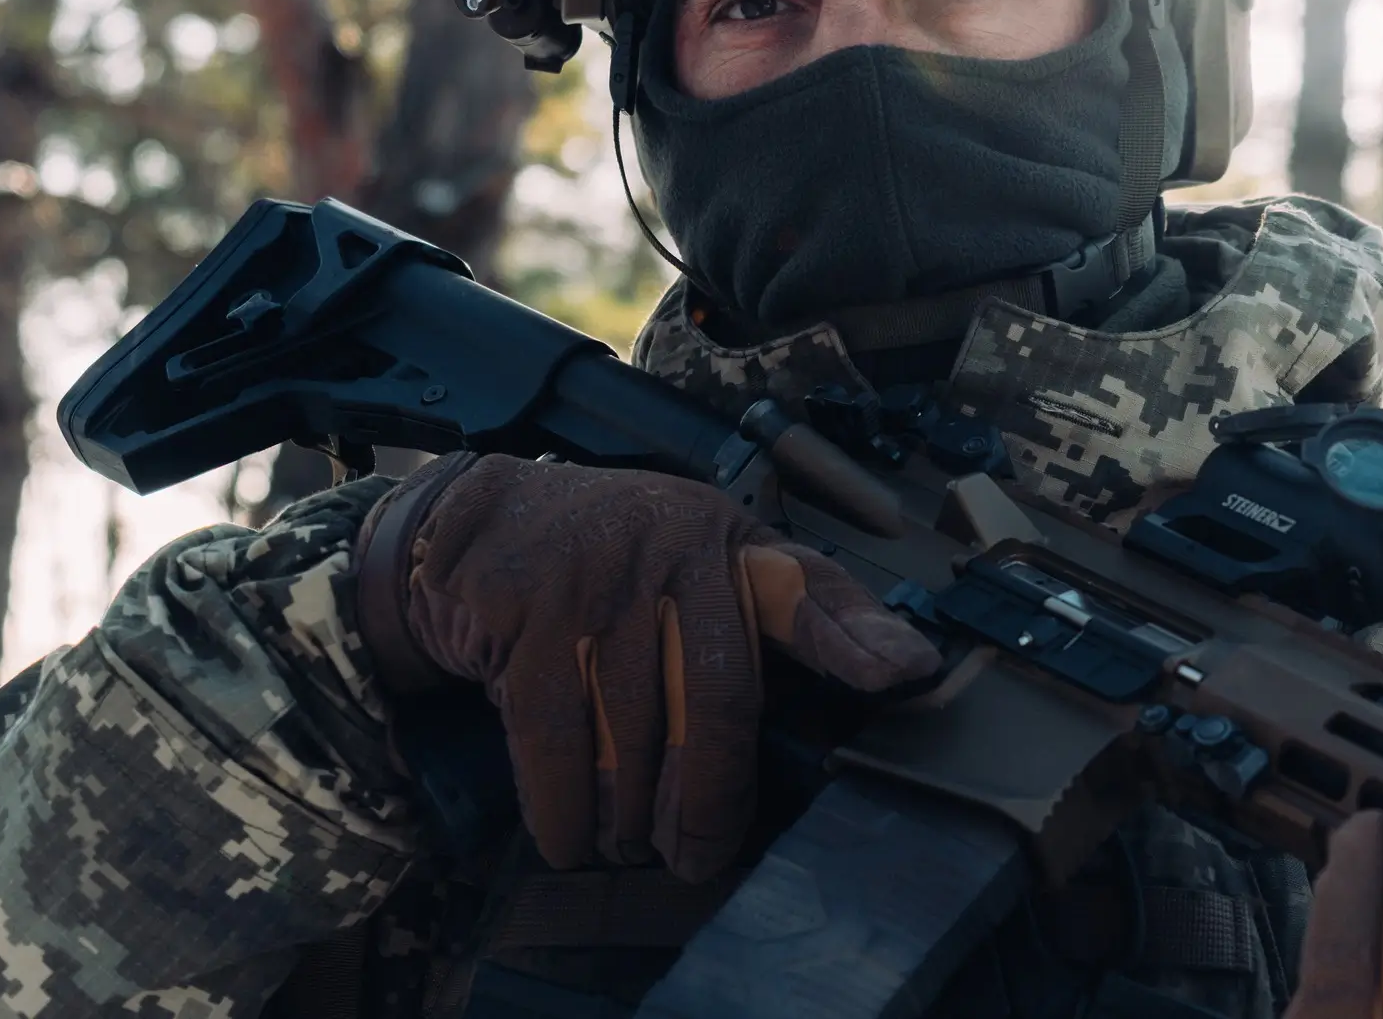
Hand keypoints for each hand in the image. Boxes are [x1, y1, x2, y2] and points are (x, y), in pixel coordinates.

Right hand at [355, 453, 939, 881]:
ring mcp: (594, 577)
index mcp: (727, 543)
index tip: (904, 674)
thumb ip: (771, 617)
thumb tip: (882, 686)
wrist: (477, 525)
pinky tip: (572, 836)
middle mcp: (672, 548)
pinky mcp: (523, 611)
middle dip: (712, 798)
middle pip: (717, 698)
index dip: (856, 634)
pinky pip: (554, 741)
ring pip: (634, 732)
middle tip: (697, 858)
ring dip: (630, 814)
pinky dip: (564, 809)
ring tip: (627, 842)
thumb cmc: (611, 565)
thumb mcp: (695, 565)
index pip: (805, 589)